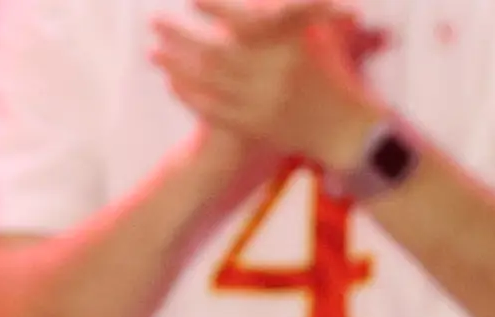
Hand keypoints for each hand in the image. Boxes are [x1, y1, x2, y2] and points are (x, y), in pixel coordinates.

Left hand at [151, 0, 384, 168]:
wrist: (341, 125)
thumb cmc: (327, 70)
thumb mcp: (316, 33)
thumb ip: (292, 13)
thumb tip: (263, 2)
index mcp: (289, 44)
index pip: (245, 22)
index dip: (217, 10)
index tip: (192, 1)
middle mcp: (272, 72)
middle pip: (214, 52)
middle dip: (180, 36)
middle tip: (155, 21)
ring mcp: (259, 101)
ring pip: (207, 81)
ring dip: (176, 64)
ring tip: (153, 51)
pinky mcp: (250, 125)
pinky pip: (209, 108)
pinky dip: (188, 93)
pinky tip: (171, 80)